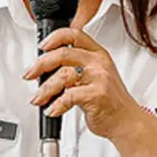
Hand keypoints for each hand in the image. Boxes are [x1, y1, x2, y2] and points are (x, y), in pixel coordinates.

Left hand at [23, 27, 140, 140]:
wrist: (126, 121)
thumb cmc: (110, 100)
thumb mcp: (97, 76)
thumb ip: (77, 66)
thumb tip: (47, 67)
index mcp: (98, 54)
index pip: (74, 35)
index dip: (55, 37)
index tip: (42, 46)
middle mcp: (99, 63)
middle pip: (63, 54)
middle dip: (41, 65)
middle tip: (30, 74)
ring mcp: (99, 78)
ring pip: (62, 76)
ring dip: (45, 89)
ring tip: (38, 98)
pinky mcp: (96, 94)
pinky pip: (68, 96)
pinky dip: (56, 105)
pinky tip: (52, 110)